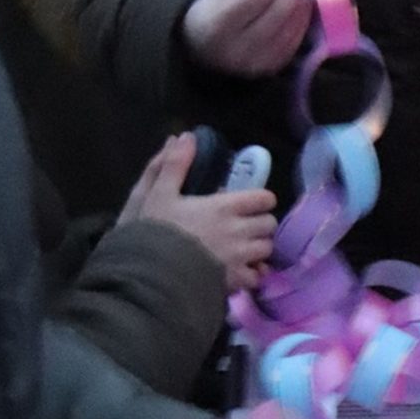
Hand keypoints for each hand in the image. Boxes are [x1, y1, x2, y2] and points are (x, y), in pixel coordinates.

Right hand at [119, 133, 277, 290]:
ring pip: (266, 250)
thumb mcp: (159, 193)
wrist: (151, 273)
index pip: (264, 198)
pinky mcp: (235, 282)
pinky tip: (238, 272)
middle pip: (269, 224)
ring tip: (241, 250)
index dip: (260, 200)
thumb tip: (186, 136)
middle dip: (259, 224)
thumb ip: (175, 164)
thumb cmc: (155, 230)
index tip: (248, 204)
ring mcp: (240, 258)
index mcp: (225, 207)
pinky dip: (251, 275)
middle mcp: (239, 231)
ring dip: (257, 249)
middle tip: (243, 227)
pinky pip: (256, 278)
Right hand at [183, 0, 314, 75]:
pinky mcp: (269, 67)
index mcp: (218, 24)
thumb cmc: (212, 14)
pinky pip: (293, 42)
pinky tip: (304, 2)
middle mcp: (237, 47)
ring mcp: (255, 61)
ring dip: (303, 1)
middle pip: (277, 13)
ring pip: (289, 29)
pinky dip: (302, 19)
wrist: (202, 50)